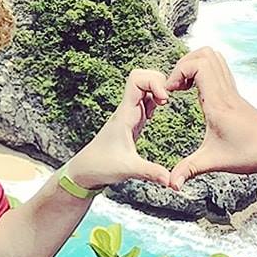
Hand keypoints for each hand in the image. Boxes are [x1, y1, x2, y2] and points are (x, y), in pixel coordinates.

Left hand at [63, 69, 175, 190]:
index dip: (155, 82)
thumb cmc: (101, 166)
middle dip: (160, 80)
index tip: (165, 100)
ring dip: (158, 88)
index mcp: (125, 114)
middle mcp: (127, 109)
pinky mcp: (132, 121)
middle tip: (169, 99)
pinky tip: (159, 111)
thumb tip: (171, 180)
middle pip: (143, 76)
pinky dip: (156, 99)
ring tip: (167, 103)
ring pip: (145, 87)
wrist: (85, 171)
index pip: (137, 79)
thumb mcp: (128, 169)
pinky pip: (146, 100)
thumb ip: (150, 172)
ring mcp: (130, 114)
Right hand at [162, 48, 256, 188]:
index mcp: (218, 102)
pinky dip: (203, 72)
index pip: (198, 66)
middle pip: (205, 53)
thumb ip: (189, 170)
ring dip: (194, 64)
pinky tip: (195, 92)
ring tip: (182, 86)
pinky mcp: (234, 94)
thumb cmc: (250, 154)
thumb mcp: (214, 162)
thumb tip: (170, 185)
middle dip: (183, 64)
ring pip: (214, 57)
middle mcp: (225, 91)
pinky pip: (218, 69)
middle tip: (174, 86)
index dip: (179, 71)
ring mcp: (232, 90)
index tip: (170, 91)